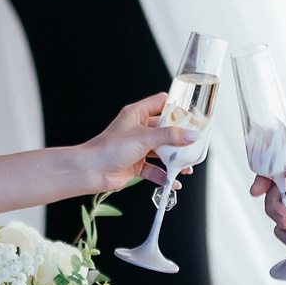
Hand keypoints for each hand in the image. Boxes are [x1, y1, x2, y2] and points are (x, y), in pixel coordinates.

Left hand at [73, 93, 197, 194]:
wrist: (91, 171)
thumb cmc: (109, 148)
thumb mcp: (144, 138)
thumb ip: (170, 137)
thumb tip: (191, 135)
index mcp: (137, 114)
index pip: (161, 103)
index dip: (177, 108)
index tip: (192, 116)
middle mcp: (139, 129)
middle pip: (166, 130)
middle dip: (180, 139)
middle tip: (194, 144)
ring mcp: (138, 147)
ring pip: (162, 151)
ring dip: (174, 159)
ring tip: (187, 167)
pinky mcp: (136, 164)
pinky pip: (155, 169)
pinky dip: (164, 175)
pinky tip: (173, 181)